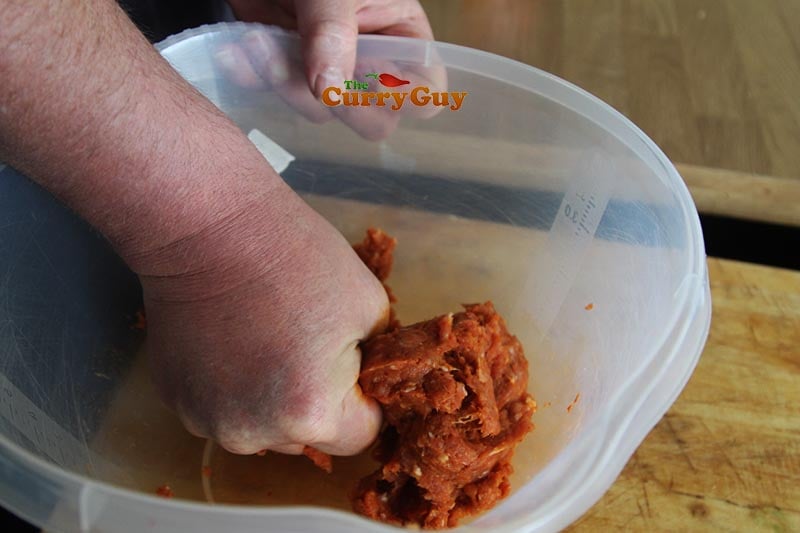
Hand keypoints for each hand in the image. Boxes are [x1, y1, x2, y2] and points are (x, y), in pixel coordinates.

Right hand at [137, 178, 388, 454]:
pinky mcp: (174, 400)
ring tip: (265, 340)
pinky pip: (222, 408)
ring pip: (262, 426)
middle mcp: (253, 433)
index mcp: (309, 414)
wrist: (211, 227)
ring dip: (271, 400)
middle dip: (317, 401)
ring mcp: (206, 420)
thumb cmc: (297, 260)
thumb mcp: (370, 307)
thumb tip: (369, 381)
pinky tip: (229, 341)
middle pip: (306, 437)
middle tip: (307, 345)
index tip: (353, 366)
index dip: (364, 400)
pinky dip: (231, 387)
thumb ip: (378, 360)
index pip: (360, 435)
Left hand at [215, 0, 444, 138]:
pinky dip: (253, 77)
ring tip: (259, 42)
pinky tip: (238, 53)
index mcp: (401, 36)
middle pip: (376, 120)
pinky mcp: (286, 68)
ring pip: (321, 111)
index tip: (368, 81)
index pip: (425, 92)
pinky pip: (275, 94)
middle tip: (314, 80)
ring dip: (287, 85)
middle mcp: (370, 61)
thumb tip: (328, 90)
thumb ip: (334, 33)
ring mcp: (327, 69)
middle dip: (343, 106)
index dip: (405, 99)